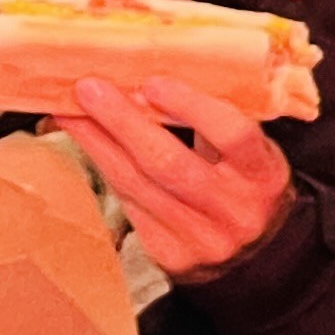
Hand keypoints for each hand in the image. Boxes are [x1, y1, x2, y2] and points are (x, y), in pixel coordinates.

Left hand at [59, 75, 291, 276]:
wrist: (256, 251)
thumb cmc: (244, 180)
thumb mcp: (248, 150)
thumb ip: (212, 119)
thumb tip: (145, 78)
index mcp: (264, 174)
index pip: (231, 135)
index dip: (191, 107)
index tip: (152, 82)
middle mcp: (237, 212)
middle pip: (169, 164)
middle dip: (122, 123)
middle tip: (88, 89)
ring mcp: (203, 240)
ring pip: (138, 186)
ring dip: (97, 144)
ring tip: (70, 111)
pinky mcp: (171, 256)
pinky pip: (130, 205)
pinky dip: (106, 168)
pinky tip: (88, 143)